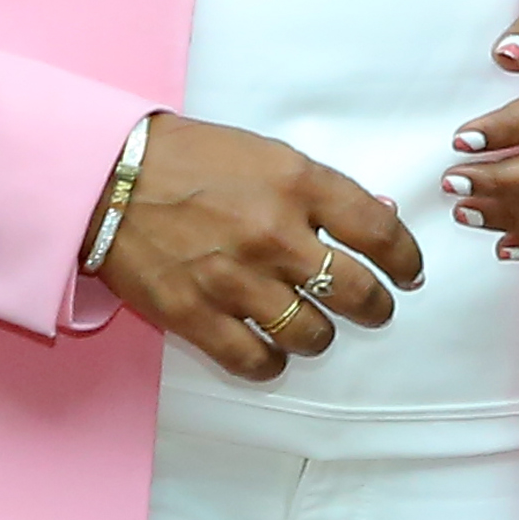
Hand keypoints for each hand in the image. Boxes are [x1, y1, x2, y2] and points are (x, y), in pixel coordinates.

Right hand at [101, 113, 420, 379]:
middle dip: (375, 306)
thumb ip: (324, 190)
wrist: (109, 177)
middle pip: (357, 292)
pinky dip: (273, 363)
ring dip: (321, 335)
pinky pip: (255, 361)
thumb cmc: (192, 161)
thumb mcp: (270, 156)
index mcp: (298, 185)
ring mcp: (235, 280)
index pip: (380, 232)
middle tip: (373, 307)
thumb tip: (379, 216)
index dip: (406, 260)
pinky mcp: (194, 316)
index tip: (409, 273)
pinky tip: (273, 351)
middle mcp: (274, 235)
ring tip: (314, 326)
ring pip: (312, 334)